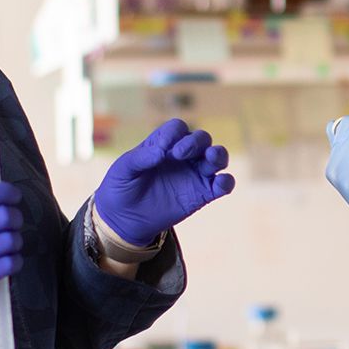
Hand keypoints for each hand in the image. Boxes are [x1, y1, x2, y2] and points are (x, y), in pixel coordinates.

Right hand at [0, 183, 23, 325]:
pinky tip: (7, 262)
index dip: (8, 192)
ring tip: (7, 245)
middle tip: (12, 223)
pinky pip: (11, 263)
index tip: (14, 196)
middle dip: (15, 218)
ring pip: (12, 240)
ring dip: (15, 241)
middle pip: (5, 215)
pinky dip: (14, 261)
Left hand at [93, 119, 233, 245]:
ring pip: (217, 157)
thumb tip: (161, 152)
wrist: (125, 220)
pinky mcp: (203, 194)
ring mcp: (195, 174)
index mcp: (164, 144)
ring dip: (218, 155)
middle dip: (195, 142)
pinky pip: (223, 184)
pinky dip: (226, 182)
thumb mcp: (123, 170)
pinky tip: (219, 183)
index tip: (162, 147)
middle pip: (201, 138)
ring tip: (210, 158)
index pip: (177, 129)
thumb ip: (139, 158)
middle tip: (179, 154)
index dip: (174, 133)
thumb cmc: (122, 188)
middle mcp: (183, 156)